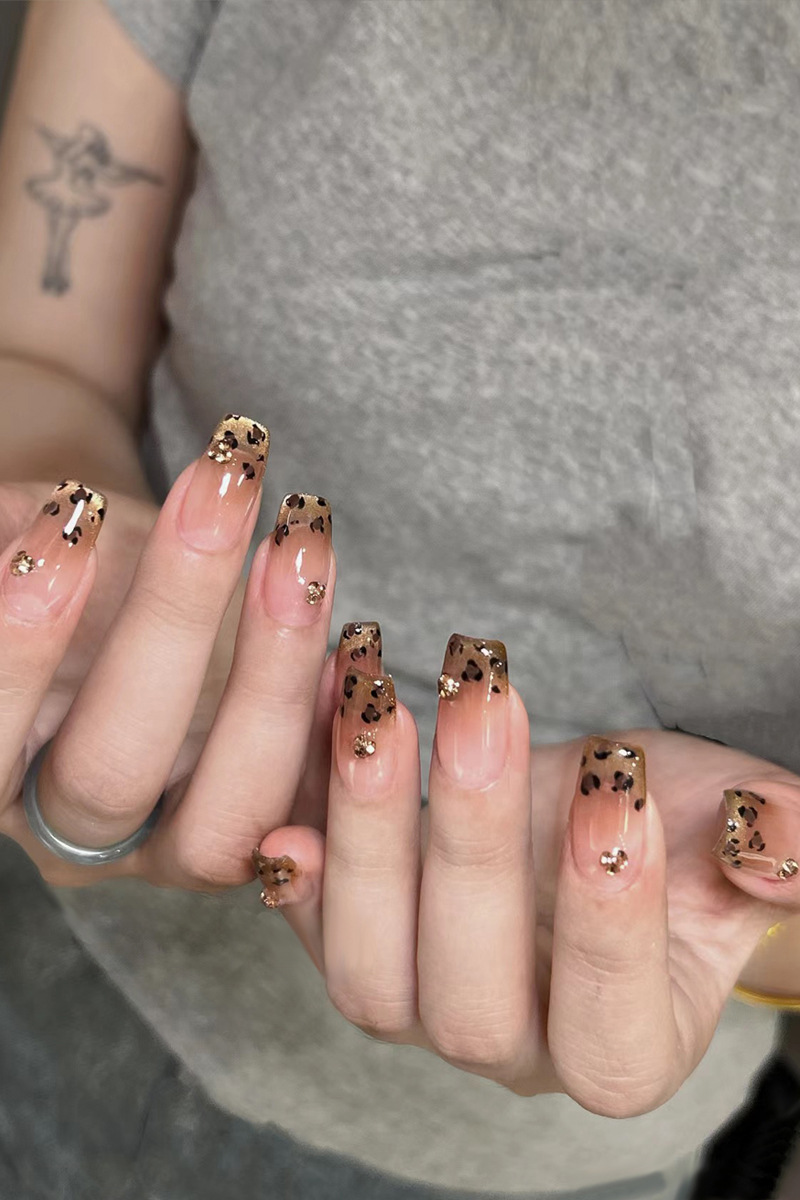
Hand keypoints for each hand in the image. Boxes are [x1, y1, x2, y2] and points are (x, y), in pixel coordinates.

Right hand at [0, 414, 335, 888]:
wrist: (138, 586)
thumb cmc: (70, 555)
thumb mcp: (25, 535)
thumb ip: (18, 537)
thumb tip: (36, 526)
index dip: (22, 645)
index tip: (72, 514)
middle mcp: (75, 834)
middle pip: (108, 776)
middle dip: (171, 623)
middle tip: (222, 494)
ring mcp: (174, 849)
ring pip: (228, 818)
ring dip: (278, 673)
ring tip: (302, 546)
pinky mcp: (267, 835)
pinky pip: (312, 820)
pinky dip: (339, 733)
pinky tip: (357, 646)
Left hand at [260, 636, 799, 1114]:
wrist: (588, 807)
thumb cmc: (680, 826)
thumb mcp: (746, 822)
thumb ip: (782, 841)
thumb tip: (769, 842)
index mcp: (622, 1048)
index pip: (608, 1032)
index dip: (611, 923)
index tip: (620, 784)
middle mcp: (509, 1048)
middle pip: (470, 1001)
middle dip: (476, 839)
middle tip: (484, 701)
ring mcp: (417, 1005)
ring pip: (366, 968)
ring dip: (368, 826)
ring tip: (378, 697)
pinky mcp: (352, 938)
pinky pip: (306, 905)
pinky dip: (299, 819)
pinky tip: (312, 719)